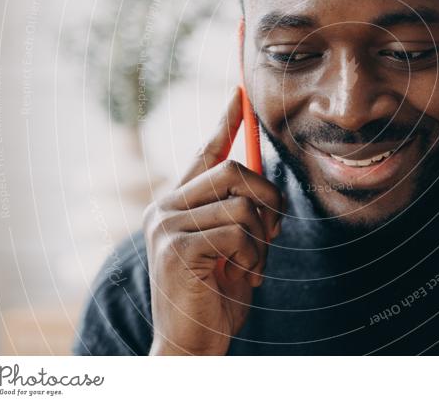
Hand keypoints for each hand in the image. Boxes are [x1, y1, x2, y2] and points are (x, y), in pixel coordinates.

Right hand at [144, 87, 282, 354]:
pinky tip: (244, 275)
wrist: (193, 344)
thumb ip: (240, 212)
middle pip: (233, 171)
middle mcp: (164, 207)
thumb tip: (264, 183)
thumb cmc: (216, 295)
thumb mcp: (233, 245)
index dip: (225, 122)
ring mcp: (166, 225)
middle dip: (268, 197)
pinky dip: (254, 255)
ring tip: (254, 263)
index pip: (204, 151)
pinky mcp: (176, 247)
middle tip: (275, 228)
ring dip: (262, 236)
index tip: (238, 95)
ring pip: (240, 203)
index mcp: (176, 203)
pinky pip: (237, 232)